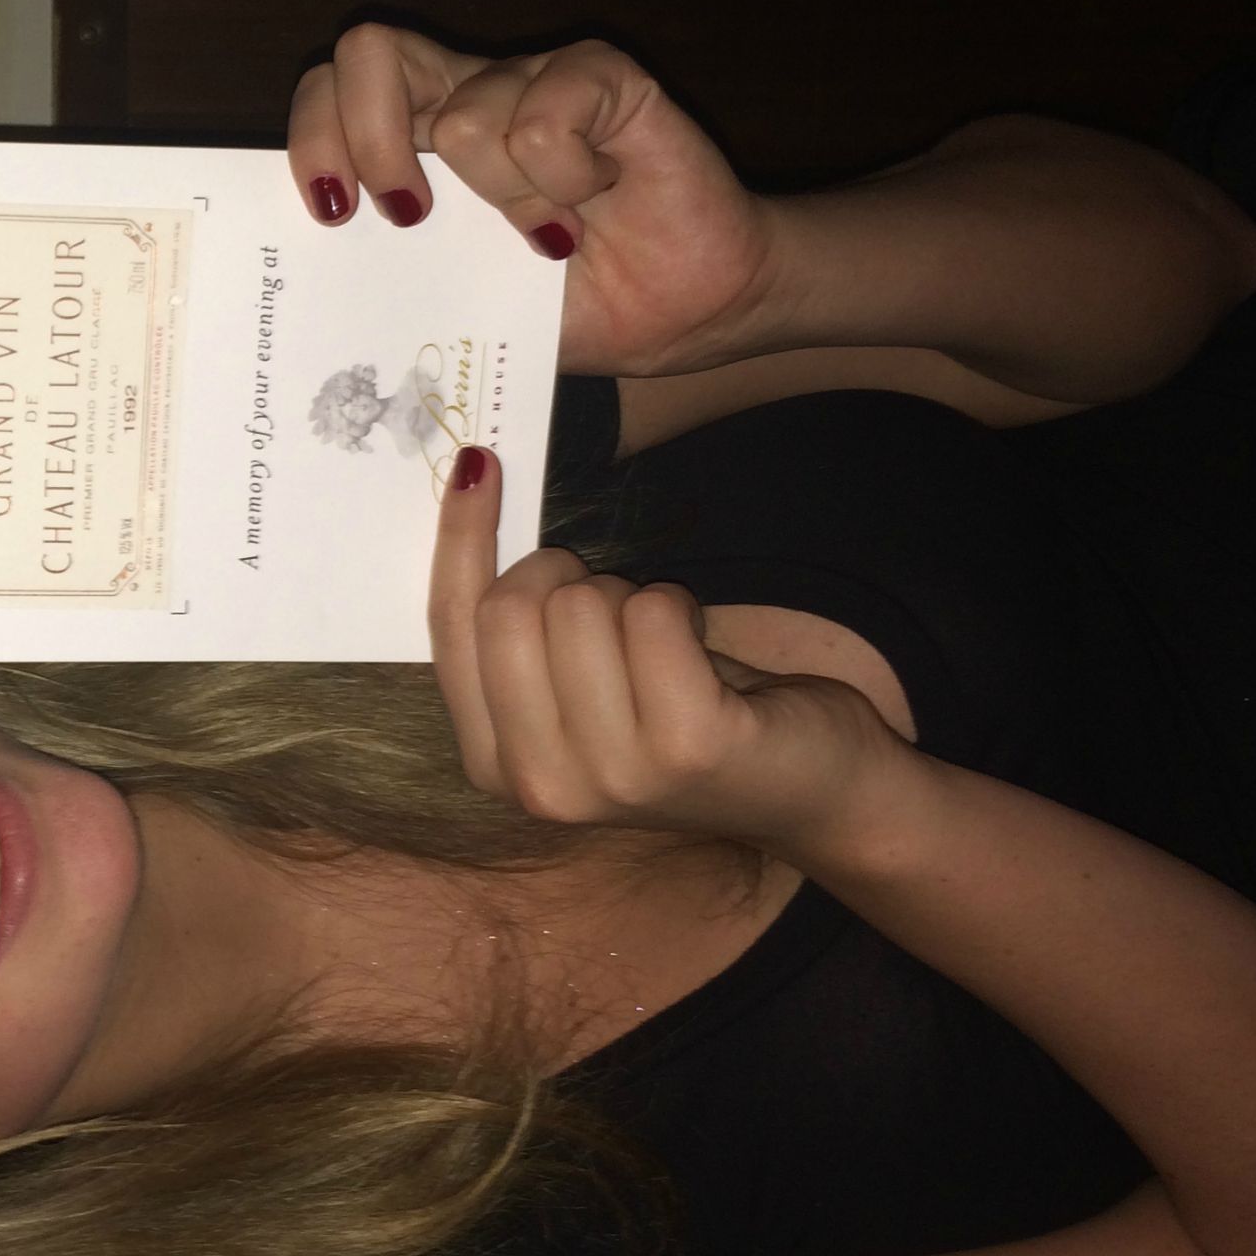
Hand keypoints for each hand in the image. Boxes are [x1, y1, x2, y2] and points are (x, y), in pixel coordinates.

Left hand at [290, 24, 782, 377]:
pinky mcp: (602, 76)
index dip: (315, 141)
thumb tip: (316, 303)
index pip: (329, 90)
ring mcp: (532, 79)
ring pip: (465, 117)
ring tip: (550, 238)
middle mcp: (466, 96)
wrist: (680, 313)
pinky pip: (546, 117)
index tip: (337, 216)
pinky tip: (597, 194)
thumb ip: (394, 282)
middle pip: (368, 53)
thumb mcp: (457, 306)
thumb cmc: (565, 307)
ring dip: (506, 202)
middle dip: (369, 141)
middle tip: (410, 218)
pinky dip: (565, 180)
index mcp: (416, 143)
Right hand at [428, 446, 906, 858]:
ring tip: (663, 645)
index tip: (478, 464)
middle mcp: (540, 784)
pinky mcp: (688, 744)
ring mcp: (613, 773)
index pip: (449, 627)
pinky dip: (680, 606)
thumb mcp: (569, 689)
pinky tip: (700, 649)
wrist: (806, 790)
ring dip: (629, 597)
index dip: (460, 536)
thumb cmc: (678, 716)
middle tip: (611, 605)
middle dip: (564, 576)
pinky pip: (653, 613)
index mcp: (493, 765)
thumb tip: (471, 483)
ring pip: (580, 606)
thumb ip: (511, 631)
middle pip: (509, 608)